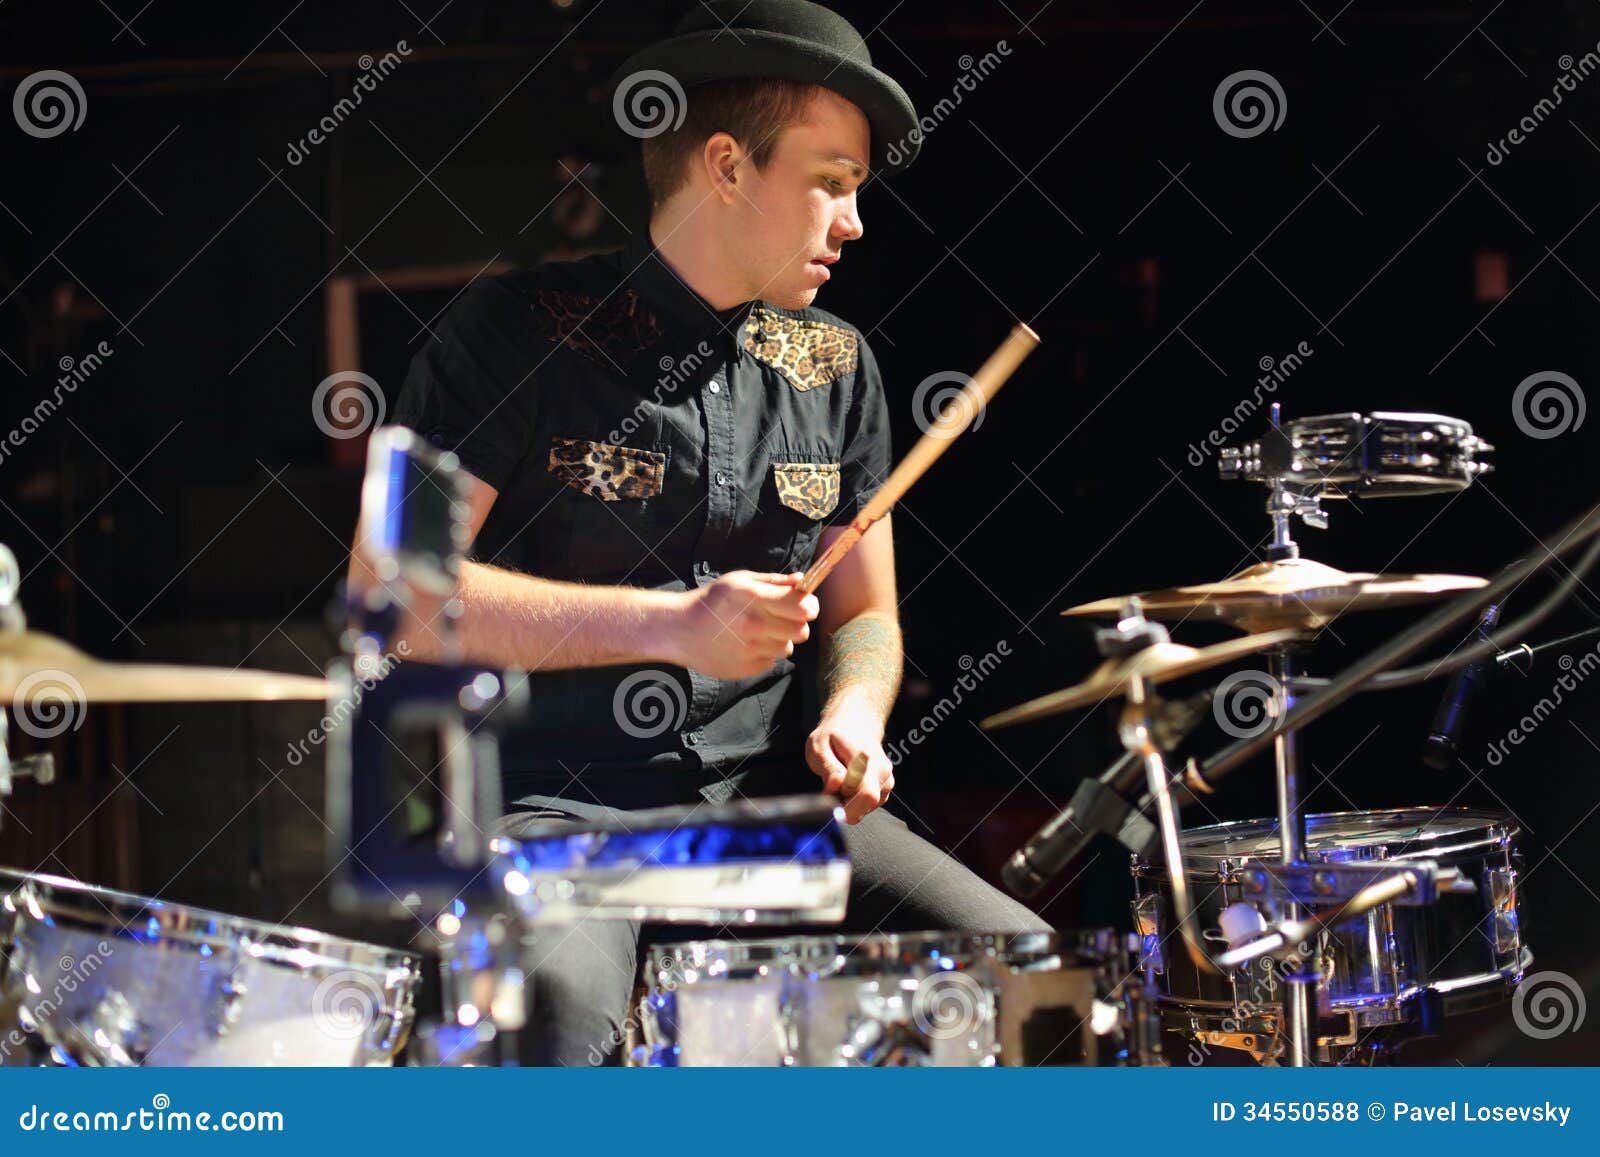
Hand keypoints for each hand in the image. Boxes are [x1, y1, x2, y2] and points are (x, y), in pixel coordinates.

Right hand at [673, 571, 818, 679]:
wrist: (681, 630)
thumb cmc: (712, 601)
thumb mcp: (740, 581)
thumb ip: (773, 581)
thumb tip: (801, 582)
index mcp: (755, 599)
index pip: (803, 608)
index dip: (809, 606)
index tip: (805, 604)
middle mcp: (755, 626)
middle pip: (802, 631)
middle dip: (797, 623)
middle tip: (781, 618)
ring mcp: (751, 650)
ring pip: (787, 648)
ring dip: (779, 639)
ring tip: (757, 631)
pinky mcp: (747, 668)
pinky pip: (771, 661)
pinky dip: (765, 654)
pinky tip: (746, 644)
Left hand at [806, 698, 893, 823]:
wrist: (854, 723)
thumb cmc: (834, 735)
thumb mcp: (819, 746)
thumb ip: (828, 767)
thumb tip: (836, 785)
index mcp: (867, 759)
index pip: (866, 794)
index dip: (845, 803)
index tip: (828, 794)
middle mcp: (882, 771)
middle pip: (867, 805)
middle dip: (845, 805)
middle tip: (830, 789)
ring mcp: (886, 780)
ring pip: (866, 808)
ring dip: (848, 803)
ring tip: (839, 782)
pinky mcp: (885, 788)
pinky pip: (868, 806)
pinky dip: (854, 802)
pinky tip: (847, 786)